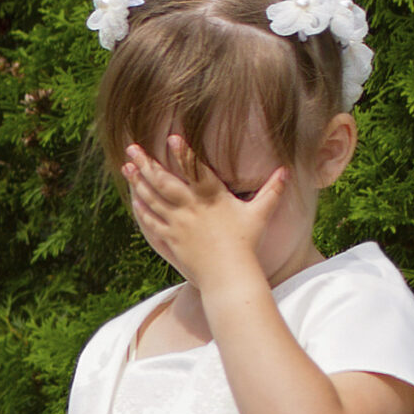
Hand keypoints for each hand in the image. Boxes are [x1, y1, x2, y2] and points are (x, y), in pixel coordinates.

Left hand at [123, 136, 287, 289]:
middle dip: (147, 163)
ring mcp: (178, 224)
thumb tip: (287, 171)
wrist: (228, 275)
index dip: (183, 153)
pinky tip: (134, 196)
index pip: (196, 170)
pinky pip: (151, 220)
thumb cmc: (246, 245)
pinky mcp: (170, 239)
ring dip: (138, 181)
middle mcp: (191, 208)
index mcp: (212, 197)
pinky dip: (141, 207)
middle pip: (164, 181)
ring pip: (153, 198)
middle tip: (132, 148)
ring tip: (127, 166)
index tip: (171, 137)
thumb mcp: (260, 215)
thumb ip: (272, 191)